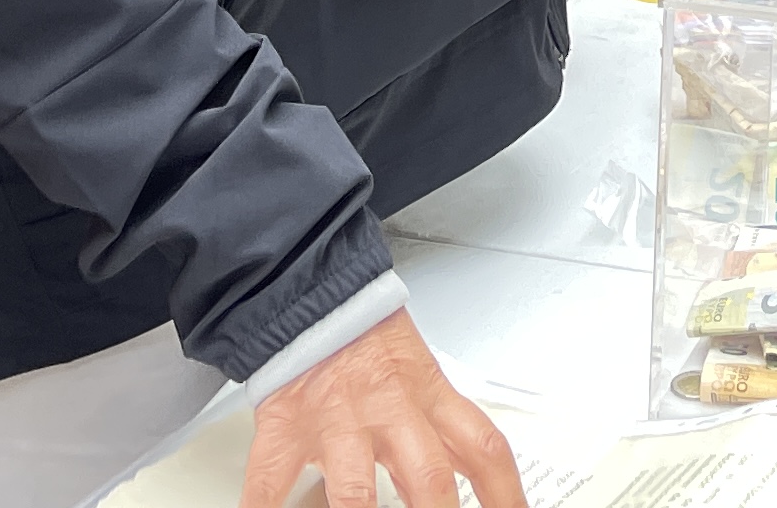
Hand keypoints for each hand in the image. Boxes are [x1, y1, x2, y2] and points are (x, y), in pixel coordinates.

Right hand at [236, 310, 522, 507]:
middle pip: (428, 478)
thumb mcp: (418, 373)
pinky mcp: (287, 425)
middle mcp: (389, 411)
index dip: (505, 495)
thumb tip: (467, 477)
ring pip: (356, 490)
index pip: (483, 449)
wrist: (310, 289)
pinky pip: (271, 479)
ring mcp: (337, 422)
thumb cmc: (365, 337)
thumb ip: (440, 424)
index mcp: (428, 395)